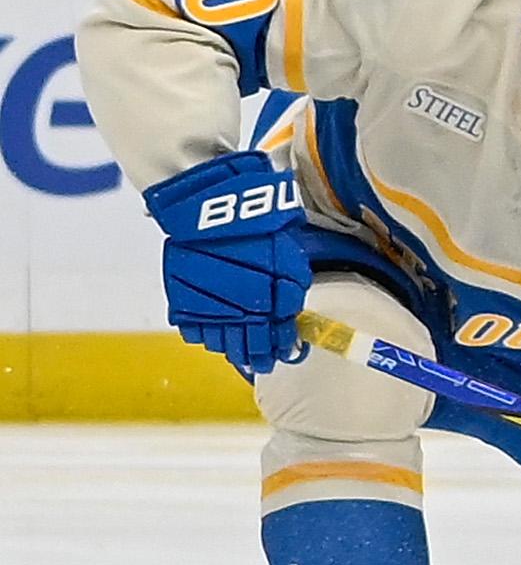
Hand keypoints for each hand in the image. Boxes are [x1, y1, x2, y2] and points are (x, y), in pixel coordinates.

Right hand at [144, 152, 311, 375]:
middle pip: (251, 343)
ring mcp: (211, 304)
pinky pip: (194, 328)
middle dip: (259, 355)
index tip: (288, 351)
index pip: (280, 332)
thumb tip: (291, 307)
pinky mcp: (184, 299)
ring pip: (223, 340)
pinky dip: (205, 334)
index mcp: (274, 295)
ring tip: (241, 355)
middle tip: (263, 362)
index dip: (283, 345)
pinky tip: (214, 335)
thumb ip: (290, 278)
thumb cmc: (255, 219)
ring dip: (234, 348)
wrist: (209, 203)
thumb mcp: (287, 246)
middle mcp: (243, 305)